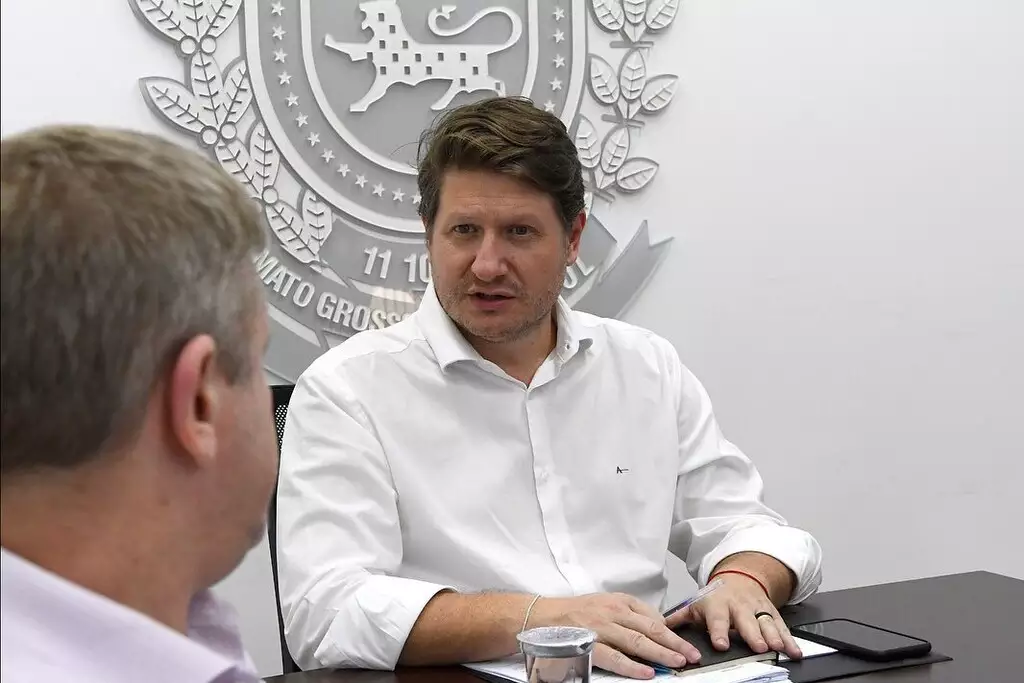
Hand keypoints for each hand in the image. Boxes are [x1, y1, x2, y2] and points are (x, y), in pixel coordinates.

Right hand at [531, 593, 701, 678]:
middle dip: (674, 642)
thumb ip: (630, 613)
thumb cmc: (574, 613)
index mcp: (618, 602)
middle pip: (650, 628)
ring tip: (677, 662)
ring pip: (636, 642)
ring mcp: (600, 628)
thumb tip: (657, 626)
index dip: (672, 631)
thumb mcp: (604, 603)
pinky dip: (632, 666)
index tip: (687, 642)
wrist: (541, 616)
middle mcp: (611, 612)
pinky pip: (614, 657)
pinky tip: (647, 672)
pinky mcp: (588, 644)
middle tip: (691, 654)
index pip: (651, 616)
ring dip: (660, 653)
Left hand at [666, 574, 802, 659]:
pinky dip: (790, 639)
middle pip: (746, 621)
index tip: (720, 643)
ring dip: (774, 636)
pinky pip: (782, 626)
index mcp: (717, 605)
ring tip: (779, 648)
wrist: (739, 578)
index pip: (717, 619)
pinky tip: (794, 651)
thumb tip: (658, 625)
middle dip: (752, 633)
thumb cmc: (715, 597)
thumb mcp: (695, 604)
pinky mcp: (772, 613)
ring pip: (766, 622)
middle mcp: (739, 606)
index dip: (719, 631)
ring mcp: (757, 609)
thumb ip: (678, 617)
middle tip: (757, 646)